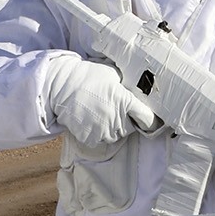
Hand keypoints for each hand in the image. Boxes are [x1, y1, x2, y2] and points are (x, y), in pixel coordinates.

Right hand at [45, 56, 160, 148]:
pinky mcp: (88, 136)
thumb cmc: (90, 75)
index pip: (147, 118)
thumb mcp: (114, 75)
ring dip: (113, 129)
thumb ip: (128, 86)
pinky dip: (98, 134)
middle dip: (128, 122)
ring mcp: (102, 129)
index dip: (151, 121)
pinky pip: (99, 140)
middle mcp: (116, 118)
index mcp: (126, 101)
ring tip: (104, 116)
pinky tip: (92, 121)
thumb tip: (140, 87)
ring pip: (115, 136)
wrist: (62, 85)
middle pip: (131, 129)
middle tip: (119, 112)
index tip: (152, 121)